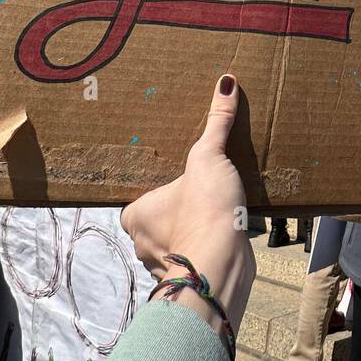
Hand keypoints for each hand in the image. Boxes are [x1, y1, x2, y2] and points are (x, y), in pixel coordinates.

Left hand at [122, 74, 255, 335]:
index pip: (144, 195)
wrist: (222, 264)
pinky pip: (194, 258)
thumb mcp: (210, 158)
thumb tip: (225, 81)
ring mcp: (163, 265)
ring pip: (175, 241)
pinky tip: (222, 236)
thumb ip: (216, 123)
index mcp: (134, 213)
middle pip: (159, 219)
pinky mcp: (189, 279)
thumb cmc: (204, 211)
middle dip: (178, 211)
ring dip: (192, 232)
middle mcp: (141, 242)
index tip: (182, 181)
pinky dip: (206, 249)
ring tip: (217, 214)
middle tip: (203, 193)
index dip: (163, 187)